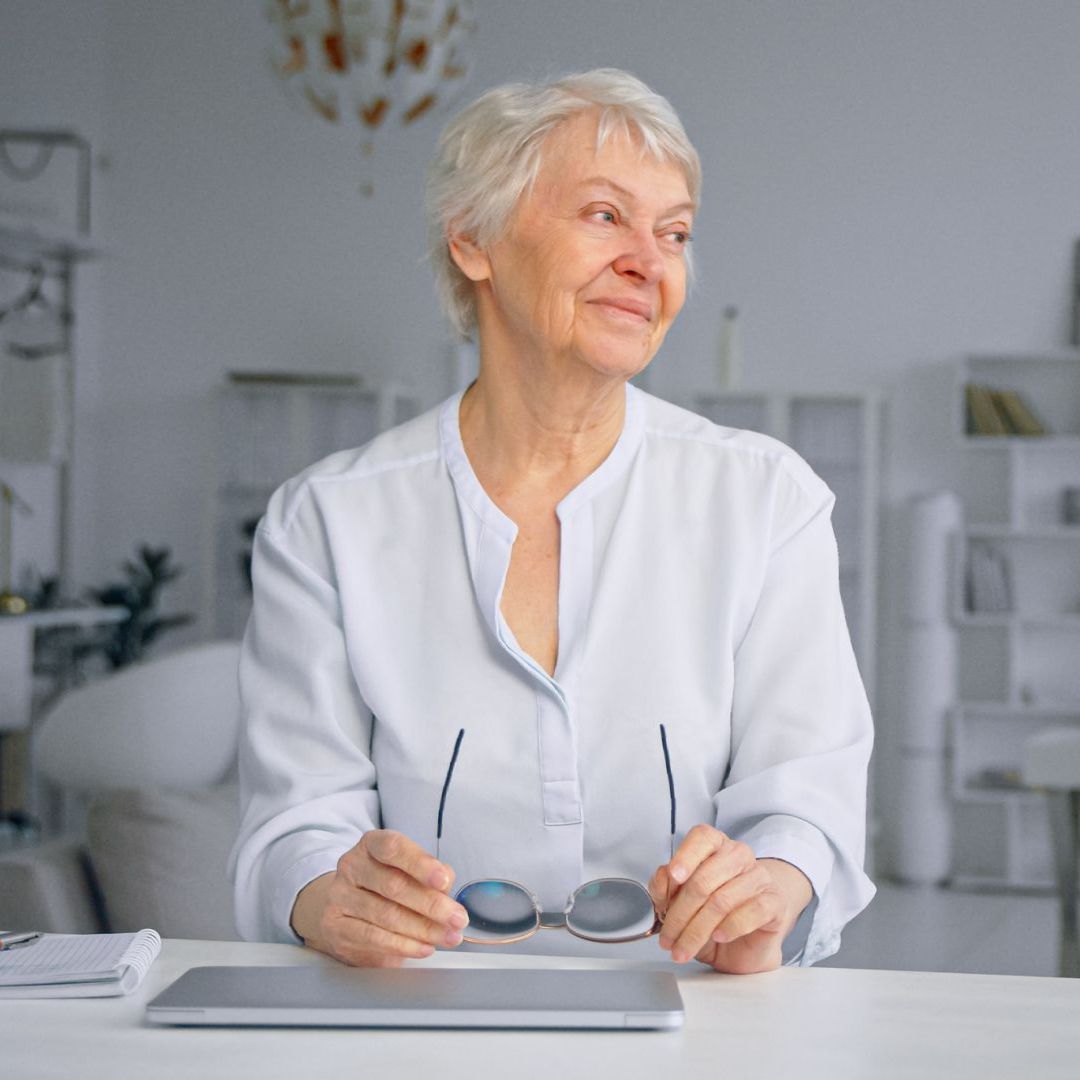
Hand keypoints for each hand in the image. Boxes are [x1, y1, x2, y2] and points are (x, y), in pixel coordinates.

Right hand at [289, 830, 469, 966]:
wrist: (341, 907)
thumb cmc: (383, 885)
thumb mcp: (407, 870)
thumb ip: (430, 874)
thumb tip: (447, 883)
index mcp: (371, 844)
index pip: (394, 848)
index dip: (420, 864)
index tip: (444, 880)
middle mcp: (352, 866)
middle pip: (394, 885)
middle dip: (432, 905)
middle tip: (458, 919)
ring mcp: (340, 896)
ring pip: (386, 915)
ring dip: (423, 929)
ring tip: (448, 936)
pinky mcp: (336, 926)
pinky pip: (374, 938)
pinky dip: (405, 945)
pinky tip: (424, 947)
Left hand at [648, 824, 811, 974]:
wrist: (748, 941)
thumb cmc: (713, 916)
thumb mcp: (681, 903)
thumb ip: (666, 887)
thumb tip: (662, 881)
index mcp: (715, 846)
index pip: (702, 837)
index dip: (685, 856)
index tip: (674, 876)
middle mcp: (738, 856)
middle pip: (704, 878)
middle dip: (680, 914)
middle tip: (668, 938)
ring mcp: (759, 878)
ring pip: (722, 900)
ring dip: (697, 930)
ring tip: (685, 948)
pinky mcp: (775, 902)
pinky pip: (752, 911)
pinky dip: (730, 927)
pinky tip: (719, 936)